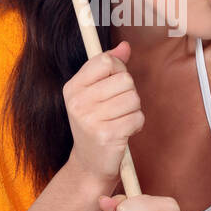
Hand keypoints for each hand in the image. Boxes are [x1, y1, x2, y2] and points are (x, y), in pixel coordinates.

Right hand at [63, 40, 144, 183]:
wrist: (90, 164)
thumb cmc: (96, 123)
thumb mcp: (95, 93)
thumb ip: (109, 67)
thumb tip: (125, 46)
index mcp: (72, 88)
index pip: (105, 61)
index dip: (118, 70)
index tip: (114, 84)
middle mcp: (78, 102)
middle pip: (124, 79)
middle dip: (128, 93)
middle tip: (117, 108)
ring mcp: (91, 119)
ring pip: (133, 98)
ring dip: (133, 110)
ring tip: (120, 120)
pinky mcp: (107, 135)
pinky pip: (137, 117)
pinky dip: (136, 124)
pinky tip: (124, 131)